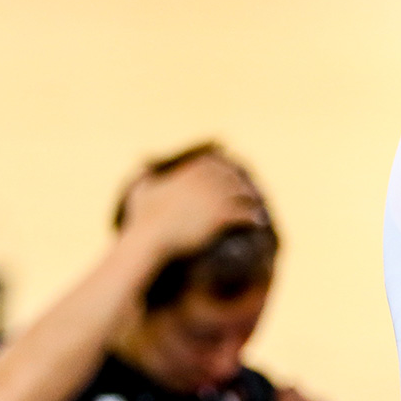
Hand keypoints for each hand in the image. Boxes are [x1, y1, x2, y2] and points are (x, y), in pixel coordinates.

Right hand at [118, 151, 266, 264]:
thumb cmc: (143, 219)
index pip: (218, 164)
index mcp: (192, 170)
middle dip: (244, 186)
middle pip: (234, 178)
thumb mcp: (142, 191)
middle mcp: (207, 179)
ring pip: (242, 194)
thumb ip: (144, 176)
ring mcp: (216, 195)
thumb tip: (143, 167)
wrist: (150, 237)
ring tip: (257, 210)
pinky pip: (244, 213)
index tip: (235, 178)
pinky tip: (257, 222)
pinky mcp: (221, 214)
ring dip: (252, 201)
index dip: (228, 171)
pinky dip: (253, 217)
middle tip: (253, 195)